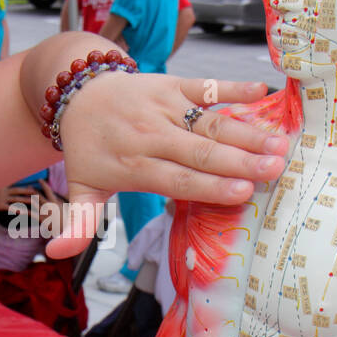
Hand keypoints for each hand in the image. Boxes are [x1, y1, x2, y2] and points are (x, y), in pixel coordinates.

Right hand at [0, 185, 33, 214]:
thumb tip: (3, 187)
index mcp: (1, 186)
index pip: (14, 184)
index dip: (22, 183)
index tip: (31, 183)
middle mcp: (3, 191)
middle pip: (18, 190)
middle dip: (27, 191)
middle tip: (36, 191)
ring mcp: (1, 198)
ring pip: (16, 199)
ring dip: (25, 200)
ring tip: (33, 201)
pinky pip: (10, 207)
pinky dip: (17, 209)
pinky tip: (24, 212)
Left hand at [45, 73, 288, 258]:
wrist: (76, 93)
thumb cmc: (88, 149)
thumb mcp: (80, 188)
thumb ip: (79, 223)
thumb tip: (56, 253)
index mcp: (132, 164)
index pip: (176, 178)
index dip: (209, 185)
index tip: (243, 192)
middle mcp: (149, 133)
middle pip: (199, 150)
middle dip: (239, 161)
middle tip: (274, 170)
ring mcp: (163, 105)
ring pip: (209, 121)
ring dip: (247, 131)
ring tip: (280, 143)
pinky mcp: (172, 83)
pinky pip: (205, 86)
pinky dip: (233, 88)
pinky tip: (262, 93)